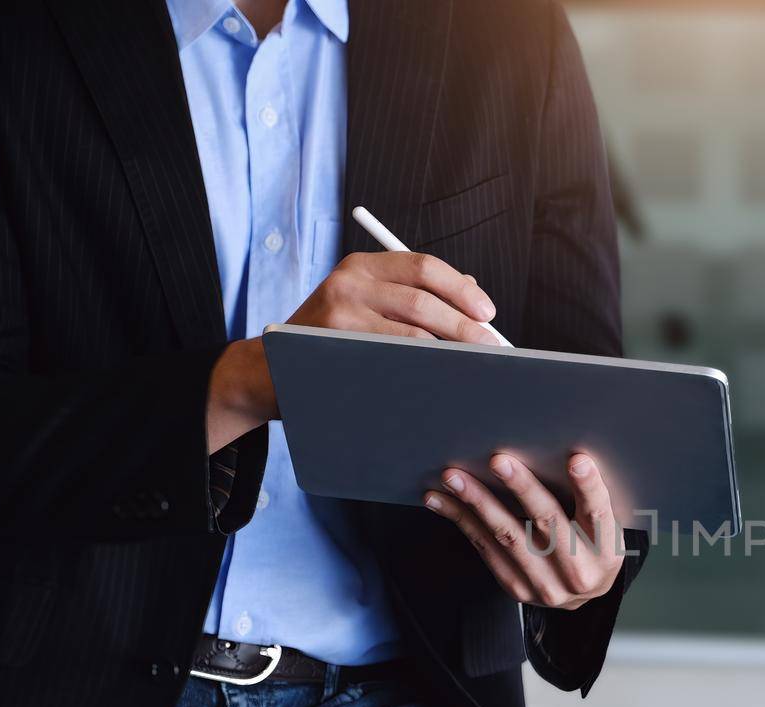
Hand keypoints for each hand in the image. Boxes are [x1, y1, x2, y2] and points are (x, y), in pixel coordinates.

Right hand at [206, 252, 498, 452]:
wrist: (272, 369)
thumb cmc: (332, 338)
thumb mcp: (365, 303)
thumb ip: (409, 293)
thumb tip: (473, 293)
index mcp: (362, 265)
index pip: (424, 266)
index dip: (462, 290)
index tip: (488, 313)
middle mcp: (347, 282)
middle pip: (423, 302)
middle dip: (464, 328)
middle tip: (492, 349)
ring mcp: (337, 316)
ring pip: (411, 335)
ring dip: (450, 354)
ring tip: (474, 369)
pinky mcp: (333, 348)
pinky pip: (392, 362)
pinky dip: (423, 372)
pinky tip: (441, 382)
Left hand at [423, 452, 623, 610]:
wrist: (583, 595)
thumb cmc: (592, 548)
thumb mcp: (604, 527)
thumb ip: (587, 499)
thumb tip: (562, 451)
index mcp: (606, 551)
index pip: (598, 514)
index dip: (588, 487)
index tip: (577, 460)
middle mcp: (577, 572)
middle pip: (547, 522)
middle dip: (522, 488)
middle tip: (499, 461)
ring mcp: (544, 584)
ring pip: (507, 536)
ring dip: (478, 502)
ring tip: (455, 477)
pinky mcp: (516, 586)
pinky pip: (485, 548)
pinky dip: (461, 520)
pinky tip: (441, 500)